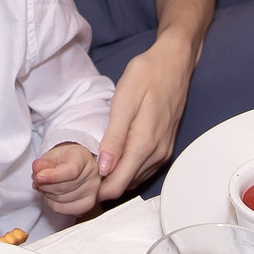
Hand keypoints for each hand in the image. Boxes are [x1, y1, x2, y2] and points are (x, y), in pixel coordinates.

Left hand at [31, 141, 102, 215]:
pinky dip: (52, 203)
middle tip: (37, 179)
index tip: (38, 177)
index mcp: (84, 158)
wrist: (74, 165)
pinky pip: (63, 209)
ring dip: (47, 194)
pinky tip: (51, 194)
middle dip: (45, 185)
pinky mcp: (87, 204)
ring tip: (45, 185)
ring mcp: (92, 191)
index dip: (52, 176)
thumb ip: (43, 163)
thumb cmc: (63, 160)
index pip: (71, 171)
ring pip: (61, 200)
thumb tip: (37, 168)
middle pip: (64, 188)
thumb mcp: (51, 156)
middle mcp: (92, 174)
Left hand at [95, 38, 192, 199]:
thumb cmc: (147, 76)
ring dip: (115, 178)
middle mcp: (156, 154)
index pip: (117, 186)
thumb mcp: (124, 101)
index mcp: (144, 144)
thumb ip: (114, 138)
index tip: (79, 178)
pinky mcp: (165, 149)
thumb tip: (104, 169)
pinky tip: (115, 156)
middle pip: (125, 186)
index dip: (96, 188)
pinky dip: (127, 169)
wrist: (174, 64)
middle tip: (82, 170)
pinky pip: (143, 170)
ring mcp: (163, 153)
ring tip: (95, 162)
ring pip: (134, 180)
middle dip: (103, 185)